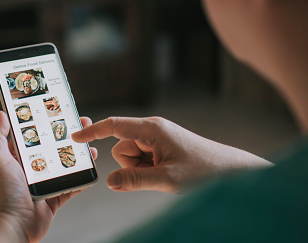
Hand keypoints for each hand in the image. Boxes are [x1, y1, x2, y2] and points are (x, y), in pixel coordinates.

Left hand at [0, 111, 97, 242]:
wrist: (12, 227)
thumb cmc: (1, 194)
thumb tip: (1, 113)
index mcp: (16, 157)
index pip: (33, 134)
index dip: (45, 122)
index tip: (59, 110)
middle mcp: (30, 168)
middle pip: (53, 146)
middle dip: (68, 135)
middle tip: (82, 124)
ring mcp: (43, 183)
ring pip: (65, 164)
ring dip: (78, 154)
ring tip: (90, 144)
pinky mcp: (54, 198)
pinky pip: (72, 185)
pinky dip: (82, 177)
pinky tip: (91, 166)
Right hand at [72, 116, 272, 193]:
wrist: (232, 171)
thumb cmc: (206, 170)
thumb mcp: (167, 180)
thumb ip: (134, 180)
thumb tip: (109, 182)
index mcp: (152, 129)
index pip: (114, 126)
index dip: (93, 132)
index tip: (75, 136)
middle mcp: (152, 130)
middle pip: (121, 147)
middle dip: (130, 164)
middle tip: (155, 173)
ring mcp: (157, 139)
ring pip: (130, 156)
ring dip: (140, 169)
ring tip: (163, 174)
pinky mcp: (161, 148)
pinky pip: (141, 160)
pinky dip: (147, 169)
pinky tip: (166, 173)